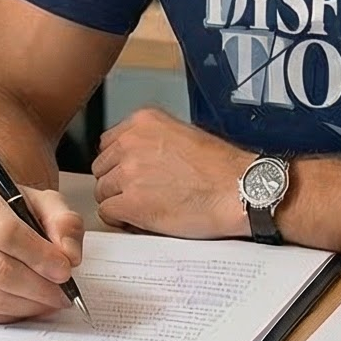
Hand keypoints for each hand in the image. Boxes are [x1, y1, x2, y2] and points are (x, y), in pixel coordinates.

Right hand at [0, 175, 83, 321]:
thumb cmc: (12, 213)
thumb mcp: (44, 204)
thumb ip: (64, 223)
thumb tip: (70, 256)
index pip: (6, 233)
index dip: (40, 257)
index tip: (64, 270)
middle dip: (39, 288)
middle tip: (63, 293)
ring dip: (29, 305)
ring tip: (50, 300)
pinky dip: (11, 315)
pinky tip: (26, 304)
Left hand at [93, 107, 246, 237]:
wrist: (238, 190)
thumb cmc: (221, 168)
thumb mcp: (182, 134)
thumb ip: (152, 141)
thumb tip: (133, 157)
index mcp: (144, 121)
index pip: (109, 143)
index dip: (121, 163)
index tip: (134, 174)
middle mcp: (132, 142)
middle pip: (102, 167)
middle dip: (118, 183)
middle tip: (143, 193)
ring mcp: (129, 172)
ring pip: (102, 191)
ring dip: (120, 201)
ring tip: (148, 206)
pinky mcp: (131, 202)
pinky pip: (108, 212)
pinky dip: (122, 219)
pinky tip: (143, 219)